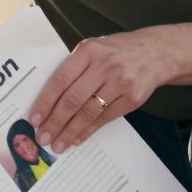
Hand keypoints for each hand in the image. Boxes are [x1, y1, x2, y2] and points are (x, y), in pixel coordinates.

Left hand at [28, 31, 169, 151]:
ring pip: (89, 112)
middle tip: (43, 137)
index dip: (46, 101)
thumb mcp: (94, 48)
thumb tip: (48, 98)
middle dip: (55, 121)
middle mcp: (104, 65)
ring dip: (71, 131)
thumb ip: (75, 66)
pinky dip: (89, 130)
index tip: (35, 118)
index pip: (61, 79)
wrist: (156, 52)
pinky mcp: (132, 98)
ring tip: (58, 143)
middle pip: (73, 99)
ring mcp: (120, 82)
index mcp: (88, 51)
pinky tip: (77, 138)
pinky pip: (105, 118)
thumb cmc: (116, 51)